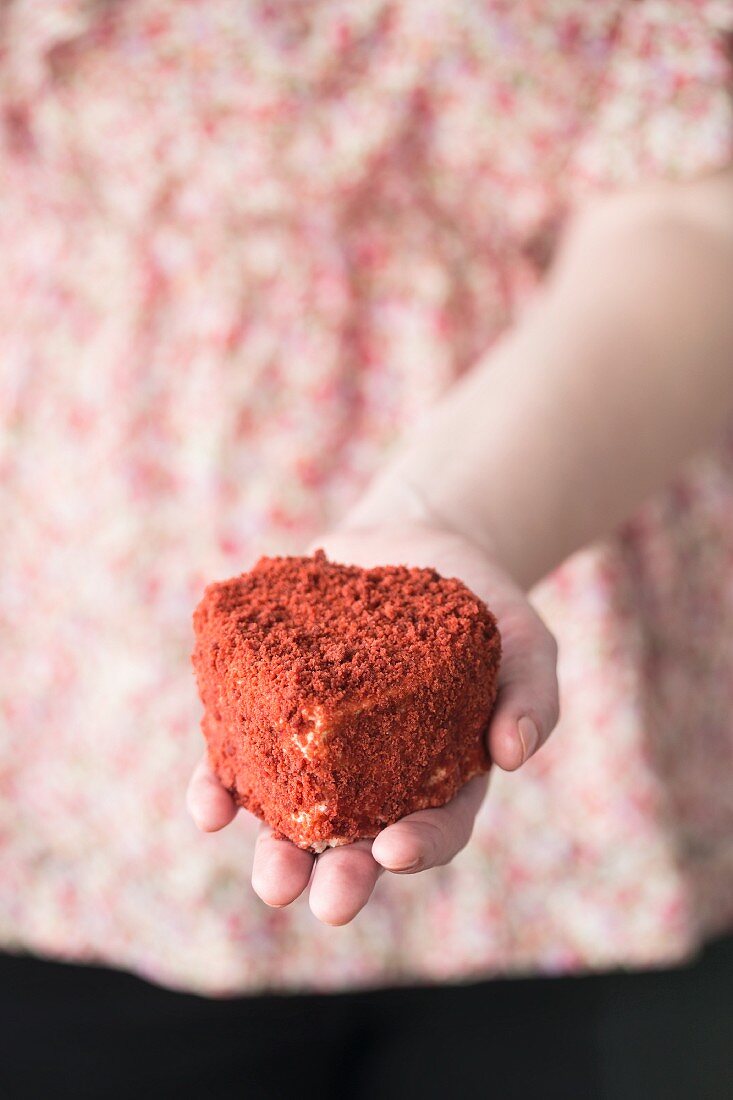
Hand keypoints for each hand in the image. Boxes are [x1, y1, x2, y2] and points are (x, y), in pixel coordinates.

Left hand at [187, 523, 558, 924]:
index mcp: (440, 776)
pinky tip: (210, 802)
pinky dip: (221, 785)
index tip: (395, 849)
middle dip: (339, 876)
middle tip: (325, 899)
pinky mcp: (274, 710)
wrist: (415, 544)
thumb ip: (531, 696)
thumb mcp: (525, 644)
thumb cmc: (481, 605)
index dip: (419, 846)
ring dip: (276, 851)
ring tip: (271, 875)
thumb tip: (512, 754)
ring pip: (292, 817)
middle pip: (357, 842)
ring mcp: (319, 749)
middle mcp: (375, 779)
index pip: (434, 826)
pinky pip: (241, 757)